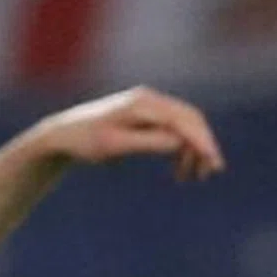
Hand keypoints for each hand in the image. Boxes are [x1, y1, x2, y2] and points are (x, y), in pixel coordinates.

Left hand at [26, 86, 225, 182]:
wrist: (62, 135)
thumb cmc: (86, 141)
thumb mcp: (116, 145)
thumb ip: (149, 141)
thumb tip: (180, 142)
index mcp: (142, 103)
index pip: (183, 120)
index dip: (202, 142)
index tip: (213, 165)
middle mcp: (148, 99)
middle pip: (190, 119)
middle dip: (202, 146)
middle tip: (207, 175)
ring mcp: (146, 105)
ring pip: (184, 125)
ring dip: (192, 149)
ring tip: (190, 177)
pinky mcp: (144, 115)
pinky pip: (173, 129)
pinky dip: (181, 147)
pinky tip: (179, 169)